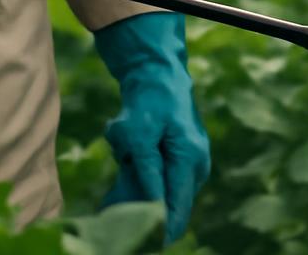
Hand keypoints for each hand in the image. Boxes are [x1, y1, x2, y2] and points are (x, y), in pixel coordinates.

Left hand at [92, 12, 211, 243]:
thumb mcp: (138, 135)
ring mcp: (190, 162)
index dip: (159, 230)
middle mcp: (196, 166)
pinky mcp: (179, 156)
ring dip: (136, 181)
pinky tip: (125, 149)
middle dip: (140, 206)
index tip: (138, 243)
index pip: (177, 209)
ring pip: (160, 187)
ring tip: (120, 156)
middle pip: (170, 203)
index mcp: (190, 160)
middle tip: (111, 209)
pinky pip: (158, 174)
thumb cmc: (146, 100)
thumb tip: (152, 208)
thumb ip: (147, 173)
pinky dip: (139, 169)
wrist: (155, 70)